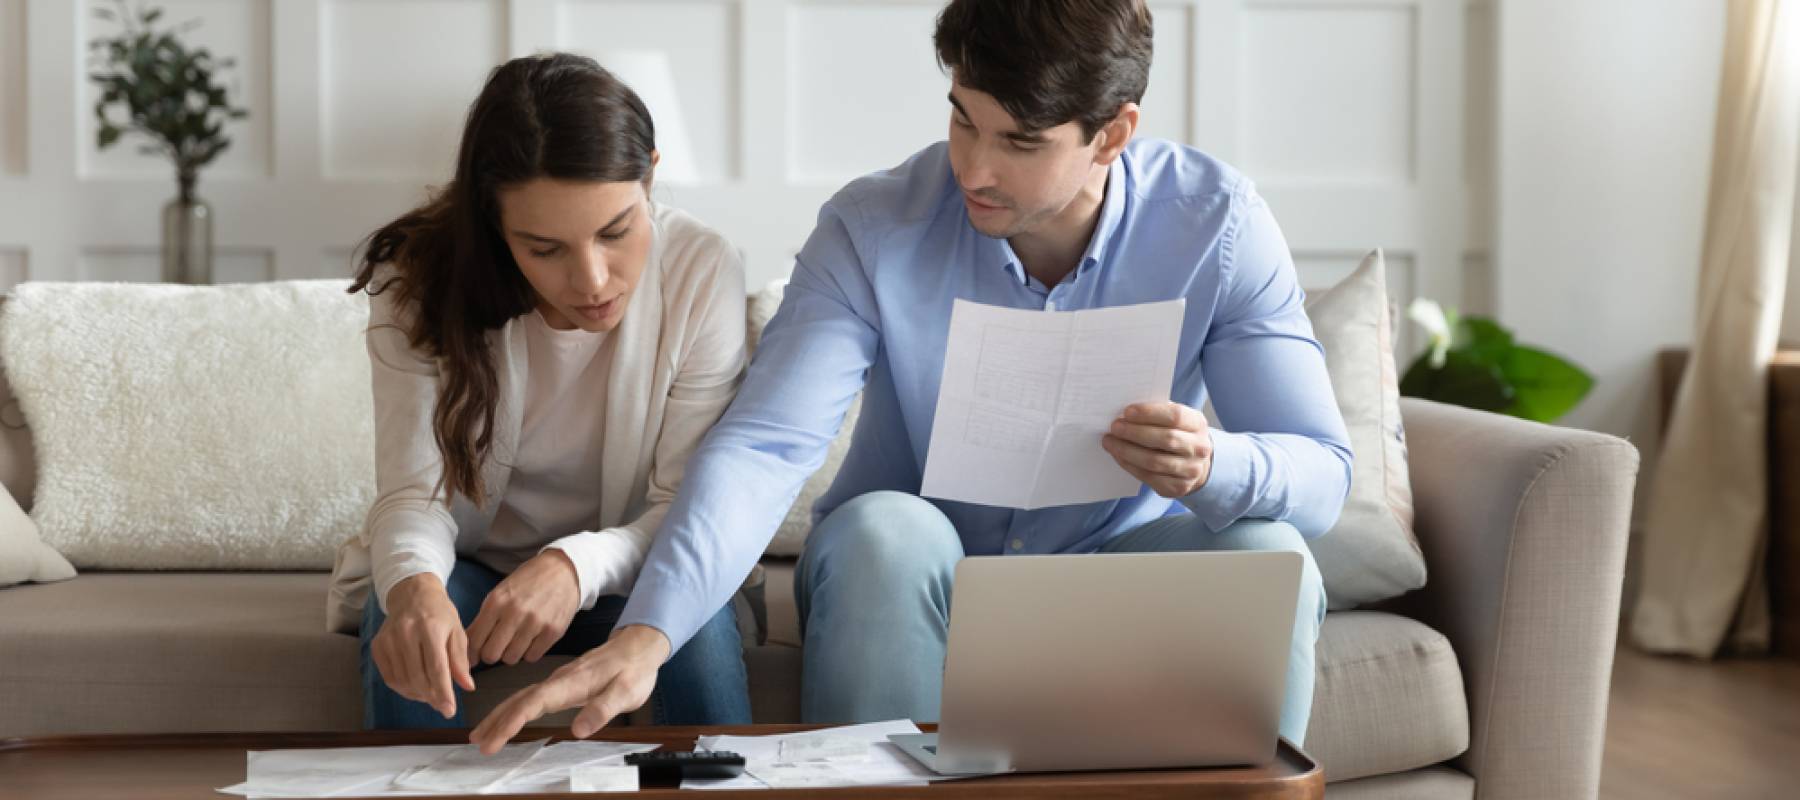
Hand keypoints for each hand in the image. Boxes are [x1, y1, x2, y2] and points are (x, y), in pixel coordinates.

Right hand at [370, 573, 475, 718]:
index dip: (443, 693)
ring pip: (402, 681)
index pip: (436, 668)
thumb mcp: (458, 632)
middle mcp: (406, 633)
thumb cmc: (440, 614)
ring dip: (418, 695)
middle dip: (431, 697)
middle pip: (418, 677)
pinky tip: (415, 688)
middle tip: (442, 706)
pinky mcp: (377, 646)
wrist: (413, 594)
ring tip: (431, 696)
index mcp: (430, 628)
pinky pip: (389, 677)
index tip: (450, 711)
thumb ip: (461, 660)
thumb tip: (468, 687)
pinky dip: (403, 688)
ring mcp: (388, 640)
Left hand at [466, 549, 582, 666]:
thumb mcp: (499, 594)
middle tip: (498, 646)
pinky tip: (531, 639)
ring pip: (511, 658)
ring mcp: (535, 623)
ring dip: (511, 653)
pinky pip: (532, 657)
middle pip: (491, 654)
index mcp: (496, 602)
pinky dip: (529, 652)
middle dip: (492, 654)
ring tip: (516, 640)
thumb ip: (482, 621)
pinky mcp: (553, 631)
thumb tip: (469, 655)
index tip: (476, 654)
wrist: (563, 571)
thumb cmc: (527, 583)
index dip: (473, 652)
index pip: (475, 641)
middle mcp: (515, 613)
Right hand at [469, 624, 670, 753]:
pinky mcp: (562, 684)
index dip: (512, 722)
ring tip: (481, 733)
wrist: (639, 645)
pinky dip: (515, 708)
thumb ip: (602, 709)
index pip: (534, 702)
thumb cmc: (634, 668)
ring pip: (523, 697)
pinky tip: (508, 717)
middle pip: (520, 699)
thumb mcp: (627, 691)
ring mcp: (559, 680)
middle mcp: (560, 680)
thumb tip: (579, 730)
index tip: (494, 740)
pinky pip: (532, 696)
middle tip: (477, 742)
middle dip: (497, 721)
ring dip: (501, 715)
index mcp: (572, 682)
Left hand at [1102, 402, 1214, 497]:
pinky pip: (1148, 477)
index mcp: (1198, 424)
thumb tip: (1125, 413)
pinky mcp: (1178, 487)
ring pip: (1154, 461)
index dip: (1149, 413)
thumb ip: (1156, 413)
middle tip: (1115, 427)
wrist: (1196, 465)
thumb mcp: (1175, 419)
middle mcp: (1199, 448)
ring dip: (1127, 450)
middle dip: (1135, 432)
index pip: (1176, 416)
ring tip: (1110, 441)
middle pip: (1165, 439)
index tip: (1127, 412)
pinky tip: (1118, 455)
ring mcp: (1190, 470)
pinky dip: (1129, 465)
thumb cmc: (1178, 434)